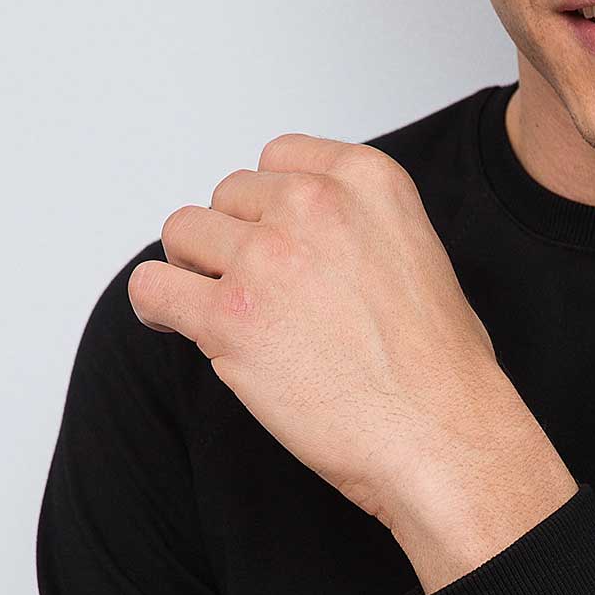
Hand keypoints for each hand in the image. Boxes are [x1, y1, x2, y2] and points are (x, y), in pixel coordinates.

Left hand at [124, 135, 568, 546]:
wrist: (441, 435)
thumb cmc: (440, 369)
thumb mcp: (415, 253)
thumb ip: (356, 226)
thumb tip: (305, 243)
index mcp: (365, 179)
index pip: (277, 159)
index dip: (267, 206)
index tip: (272, 240)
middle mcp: (312, 205)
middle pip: (227, 196)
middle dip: (232, 241)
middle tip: (250, 291)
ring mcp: (267, 257)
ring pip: (183, 233)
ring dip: (194, 271)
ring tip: (216, 311)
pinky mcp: (229, 316)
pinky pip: (153, 287)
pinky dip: (156, 305)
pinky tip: (171, 325)